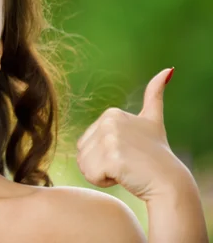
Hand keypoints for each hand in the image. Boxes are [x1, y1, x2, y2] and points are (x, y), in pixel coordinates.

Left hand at [76, 68, 189, 201]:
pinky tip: (123, 176)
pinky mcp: (111, 158)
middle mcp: (108, 122)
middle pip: (82, 153)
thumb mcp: (152, 120)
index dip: (102, 154)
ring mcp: (110, 139)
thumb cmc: (156, 154)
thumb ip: (154, 94)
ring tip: (124, 169)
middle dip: (99, 164)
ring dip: (100, 174)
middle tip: (125, 163)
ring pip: (84, 165)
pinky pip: (90, 175)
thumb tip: (168, 70)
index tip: (126, 152)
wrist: (169, 181)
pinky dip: (103, 181)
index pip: (86, 143)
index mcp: (111, 113)